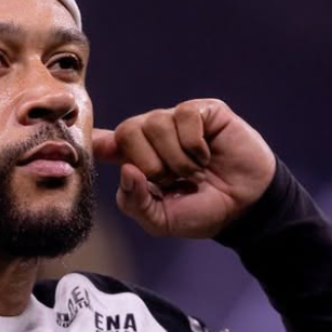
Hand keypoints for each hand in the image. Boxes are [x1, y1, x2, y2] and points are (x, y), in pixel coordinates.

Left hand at [92, 99, 275, 237]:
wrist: (245, 207)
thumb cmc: (201, 211)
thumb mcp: (161, 220)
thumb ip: (136, 202)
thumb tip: (126, 169)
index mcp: (134, 159)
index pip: (102, 141)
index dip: (90, 139)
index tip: (85, 144)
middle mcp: (151, 135)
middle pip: (127, 130)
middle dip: (150, 163)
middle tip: (173, 180)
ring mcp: (177, 120)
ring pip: (156, 123)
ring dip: (177, 158)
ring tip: (195, 172)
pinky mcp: (203, 111)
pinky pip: (185, 116)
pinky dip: (195, 144)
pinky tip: (208, 155)